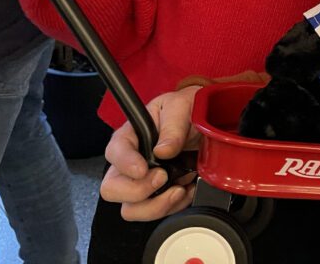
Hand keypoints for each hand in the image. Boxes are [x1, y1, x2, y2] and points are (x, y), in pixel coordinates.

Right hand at [100, 86, 202, 220]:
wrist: (208, 121)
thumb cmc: (186, 109)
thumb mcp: (181, 107)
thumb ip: (173, 127)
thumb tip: (163, 150)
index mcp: (131, 136)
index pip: (114, 152)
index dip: (125, 164)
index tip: (143, 169)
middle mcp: (130, 162)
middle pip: (112, 189)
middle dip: (137, 191)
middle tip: (163, 178)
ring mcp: (143, 182)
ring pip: (131, 209)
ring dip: (156, 205)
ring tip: (179, 188)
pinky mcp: (158, 195)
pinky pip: (157, 212)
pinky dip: (174, 206)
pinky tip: (188, 189)